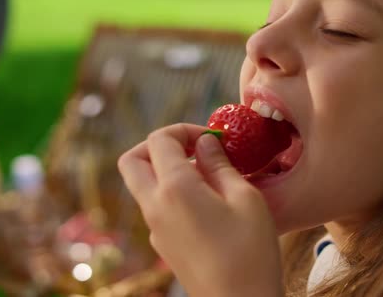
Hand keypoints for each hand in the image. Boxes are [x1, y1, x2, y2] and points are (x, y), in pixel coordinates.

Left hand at [118, 123, 283, 296]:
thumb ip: (220, 165)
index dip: (185, 129)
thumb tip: (206, 143)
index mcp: (174, 190)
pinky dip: (172, 193)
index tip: (213, 138)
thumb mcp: (245, 199)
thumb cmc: (250, 252)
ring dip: (166, 170)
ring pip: (142, 185)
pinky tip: (208, 204)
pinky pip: (156, 207)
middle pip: (132, 160)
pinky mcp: (163, 245)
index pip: (159, 140)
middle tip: (193, 149)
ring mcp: (155, 229)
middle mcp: (155, 207)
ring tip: (209, 177)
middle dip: (158, 145)